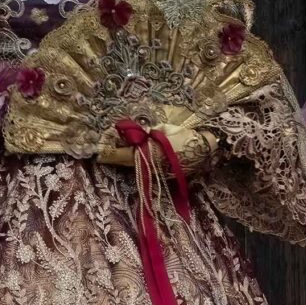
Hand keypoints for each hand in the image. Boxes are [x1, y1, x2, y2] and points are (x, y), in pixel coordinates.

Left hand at [97, 122, 216, 174]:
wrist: (207, 150)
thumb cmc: (187, 136)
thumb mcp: (165, 130)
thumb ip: (148, 132)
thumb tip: (135, 133)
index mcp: (150, 153)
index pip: (123, 154)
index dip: (110, 152)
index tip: (98, 150)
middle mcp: (151, 165)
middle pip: (127, 162)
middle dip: (114, 154)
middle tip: (104, 146)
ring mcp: (157, 172)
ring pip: (136, 166)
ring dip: (125, 157)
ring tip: (116, 147)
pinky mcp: (164, 175)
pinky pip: (147, 167)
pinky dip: (138, 160)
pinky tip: (135, 152)